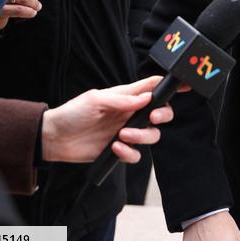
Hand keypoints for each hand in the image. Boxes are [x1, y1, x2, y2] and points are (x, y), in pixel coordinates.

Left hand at [40, 76, 173, 162]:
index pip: (153, 87)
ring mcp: (126, 132)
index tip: (185, 86)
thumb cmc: (72, 114)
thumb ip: (121, 100)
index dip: (170, 86)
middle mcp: (130, 114)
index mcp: (127, 97)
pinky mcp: (119, 150)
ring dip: (142, 136)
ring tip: (122, 136)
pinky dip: (129, 153)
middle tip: (152, 117)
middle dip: (163, 115)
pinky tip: (114, 148)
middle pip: (161, 112)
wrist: (54, 139)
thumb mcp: (94, 100)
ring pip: (152, 135)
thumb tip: (146, 98)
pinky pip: (136, 154)